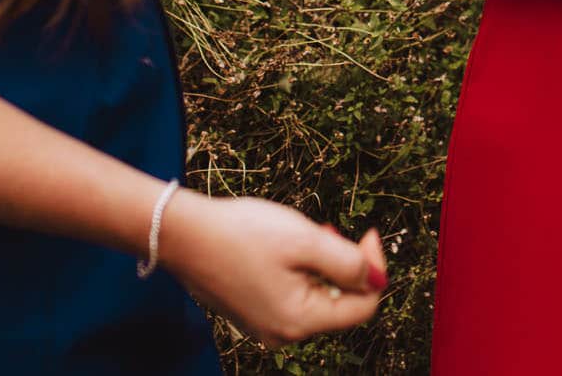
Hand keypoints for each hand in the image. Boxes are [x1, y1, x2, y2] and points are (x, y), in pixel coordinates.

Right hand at [159, 192, 386, 347]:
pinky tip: (279, 246)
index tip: (369, 232)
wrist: (183, 234)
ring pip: (315, 294)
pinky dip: (297, 269)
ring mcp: (265, 325)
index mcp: (299, 321)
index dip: (374, 269)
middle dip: (341, 263)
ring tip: (296, 235)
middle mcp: (283, 333)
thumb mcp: (305, 240)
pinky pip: (292, 293)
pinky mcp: (252, 312)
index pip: (363, 306)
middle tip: (323, 229)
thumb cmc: (242, 234)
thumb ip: (348, 262)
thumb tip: (378, 279)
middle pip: (339, 301)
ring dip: (318, 263)